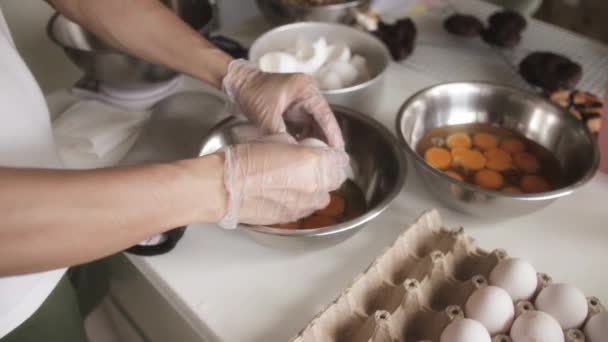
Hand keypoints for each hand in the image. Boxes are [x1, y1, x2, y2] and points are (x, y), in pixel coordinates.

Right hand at [218, 137, 348, 227]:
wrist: (224, 188)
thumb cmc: (244, 160)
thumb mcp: (277, 140)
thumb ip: (299, 147)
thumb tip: (304, 151)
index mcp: (313, 162)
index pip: (339, 160)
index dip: (333, 156)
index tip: (327, 154)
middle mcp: (314, 186)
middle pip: (335, 181)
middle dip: (328, 173)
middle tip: (314, 166)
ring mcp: (303, 205)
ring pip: (322, 198)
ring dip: (316, 189)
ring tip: (299, 182)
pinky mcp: (291, 218)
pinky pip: (305, 209)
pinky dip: (301, 202)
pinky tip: (286, 194)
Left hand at [222, 59, 344, 149]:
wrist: (238, 84)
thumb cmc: (252, 92)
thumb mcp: (266, 115)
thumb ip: (280, 134)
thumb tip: (292, 153)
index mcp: (306, 90)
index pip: (326, 115)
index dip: (333, 135)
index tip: (338, 152)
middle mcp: (308, 95)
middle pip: (324, 121)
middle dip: (328, 141)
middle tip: (333, 161)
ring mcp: (302, 102)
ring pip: (316, 125)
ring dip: (317, 141)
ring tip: (322, 160)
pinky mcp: (295, 110)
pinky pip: (305, 126)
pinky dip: (306, 138)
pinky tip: (306, 152)